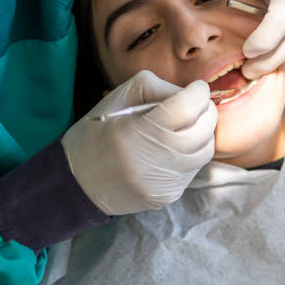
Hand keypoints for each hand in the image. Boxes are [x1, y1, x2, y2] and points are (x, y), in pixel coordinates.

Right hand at [61, 71, 216, 214]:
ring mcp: (163, 182)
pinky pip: (195, 168)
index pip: (188, 107)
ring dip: (203, 132)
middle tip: (195, 104)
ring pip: (205, 150)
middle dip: (205, 111)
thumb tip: (190, 93)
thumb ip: (157, 88)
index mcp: (137, 132)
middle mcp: (152, 161)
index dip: (198, 93)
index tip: (197, 88)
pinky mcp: (168, 196)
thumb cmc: (97, 133)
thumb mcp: (118, 98)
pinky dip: (192, 153)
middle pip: (203, 129)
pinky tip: (173, 147)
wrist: (78, 183)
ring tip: (186, 125)